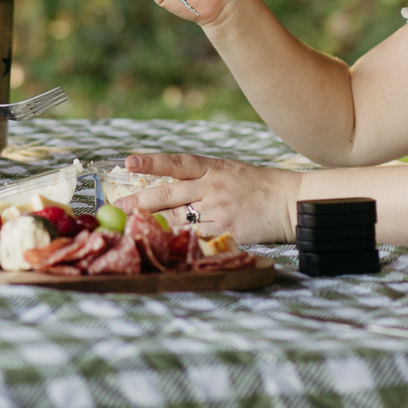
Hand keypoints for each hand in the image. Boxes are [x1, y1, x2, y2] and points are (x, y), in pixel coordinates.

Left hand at [112, 152, 299, 244]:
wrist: (291, 201)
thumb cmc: (259, 187)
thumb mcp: (230, 171)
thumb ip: (201, 179)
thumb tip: (168, 190)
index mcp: (213, 168)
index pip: (177, 162)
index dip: (151, 161)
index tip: (128, 162)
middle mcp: (213, 187)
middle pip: (168, 195)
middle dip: (139, 202)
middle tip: (116, 208)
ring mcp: (220, 210)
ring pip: (178, 219)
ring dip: (153, 225)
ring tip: (132, 230)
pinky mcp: (227, 232)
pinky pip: (197, 239)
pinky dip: (180, 242)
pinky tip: (164, 246)